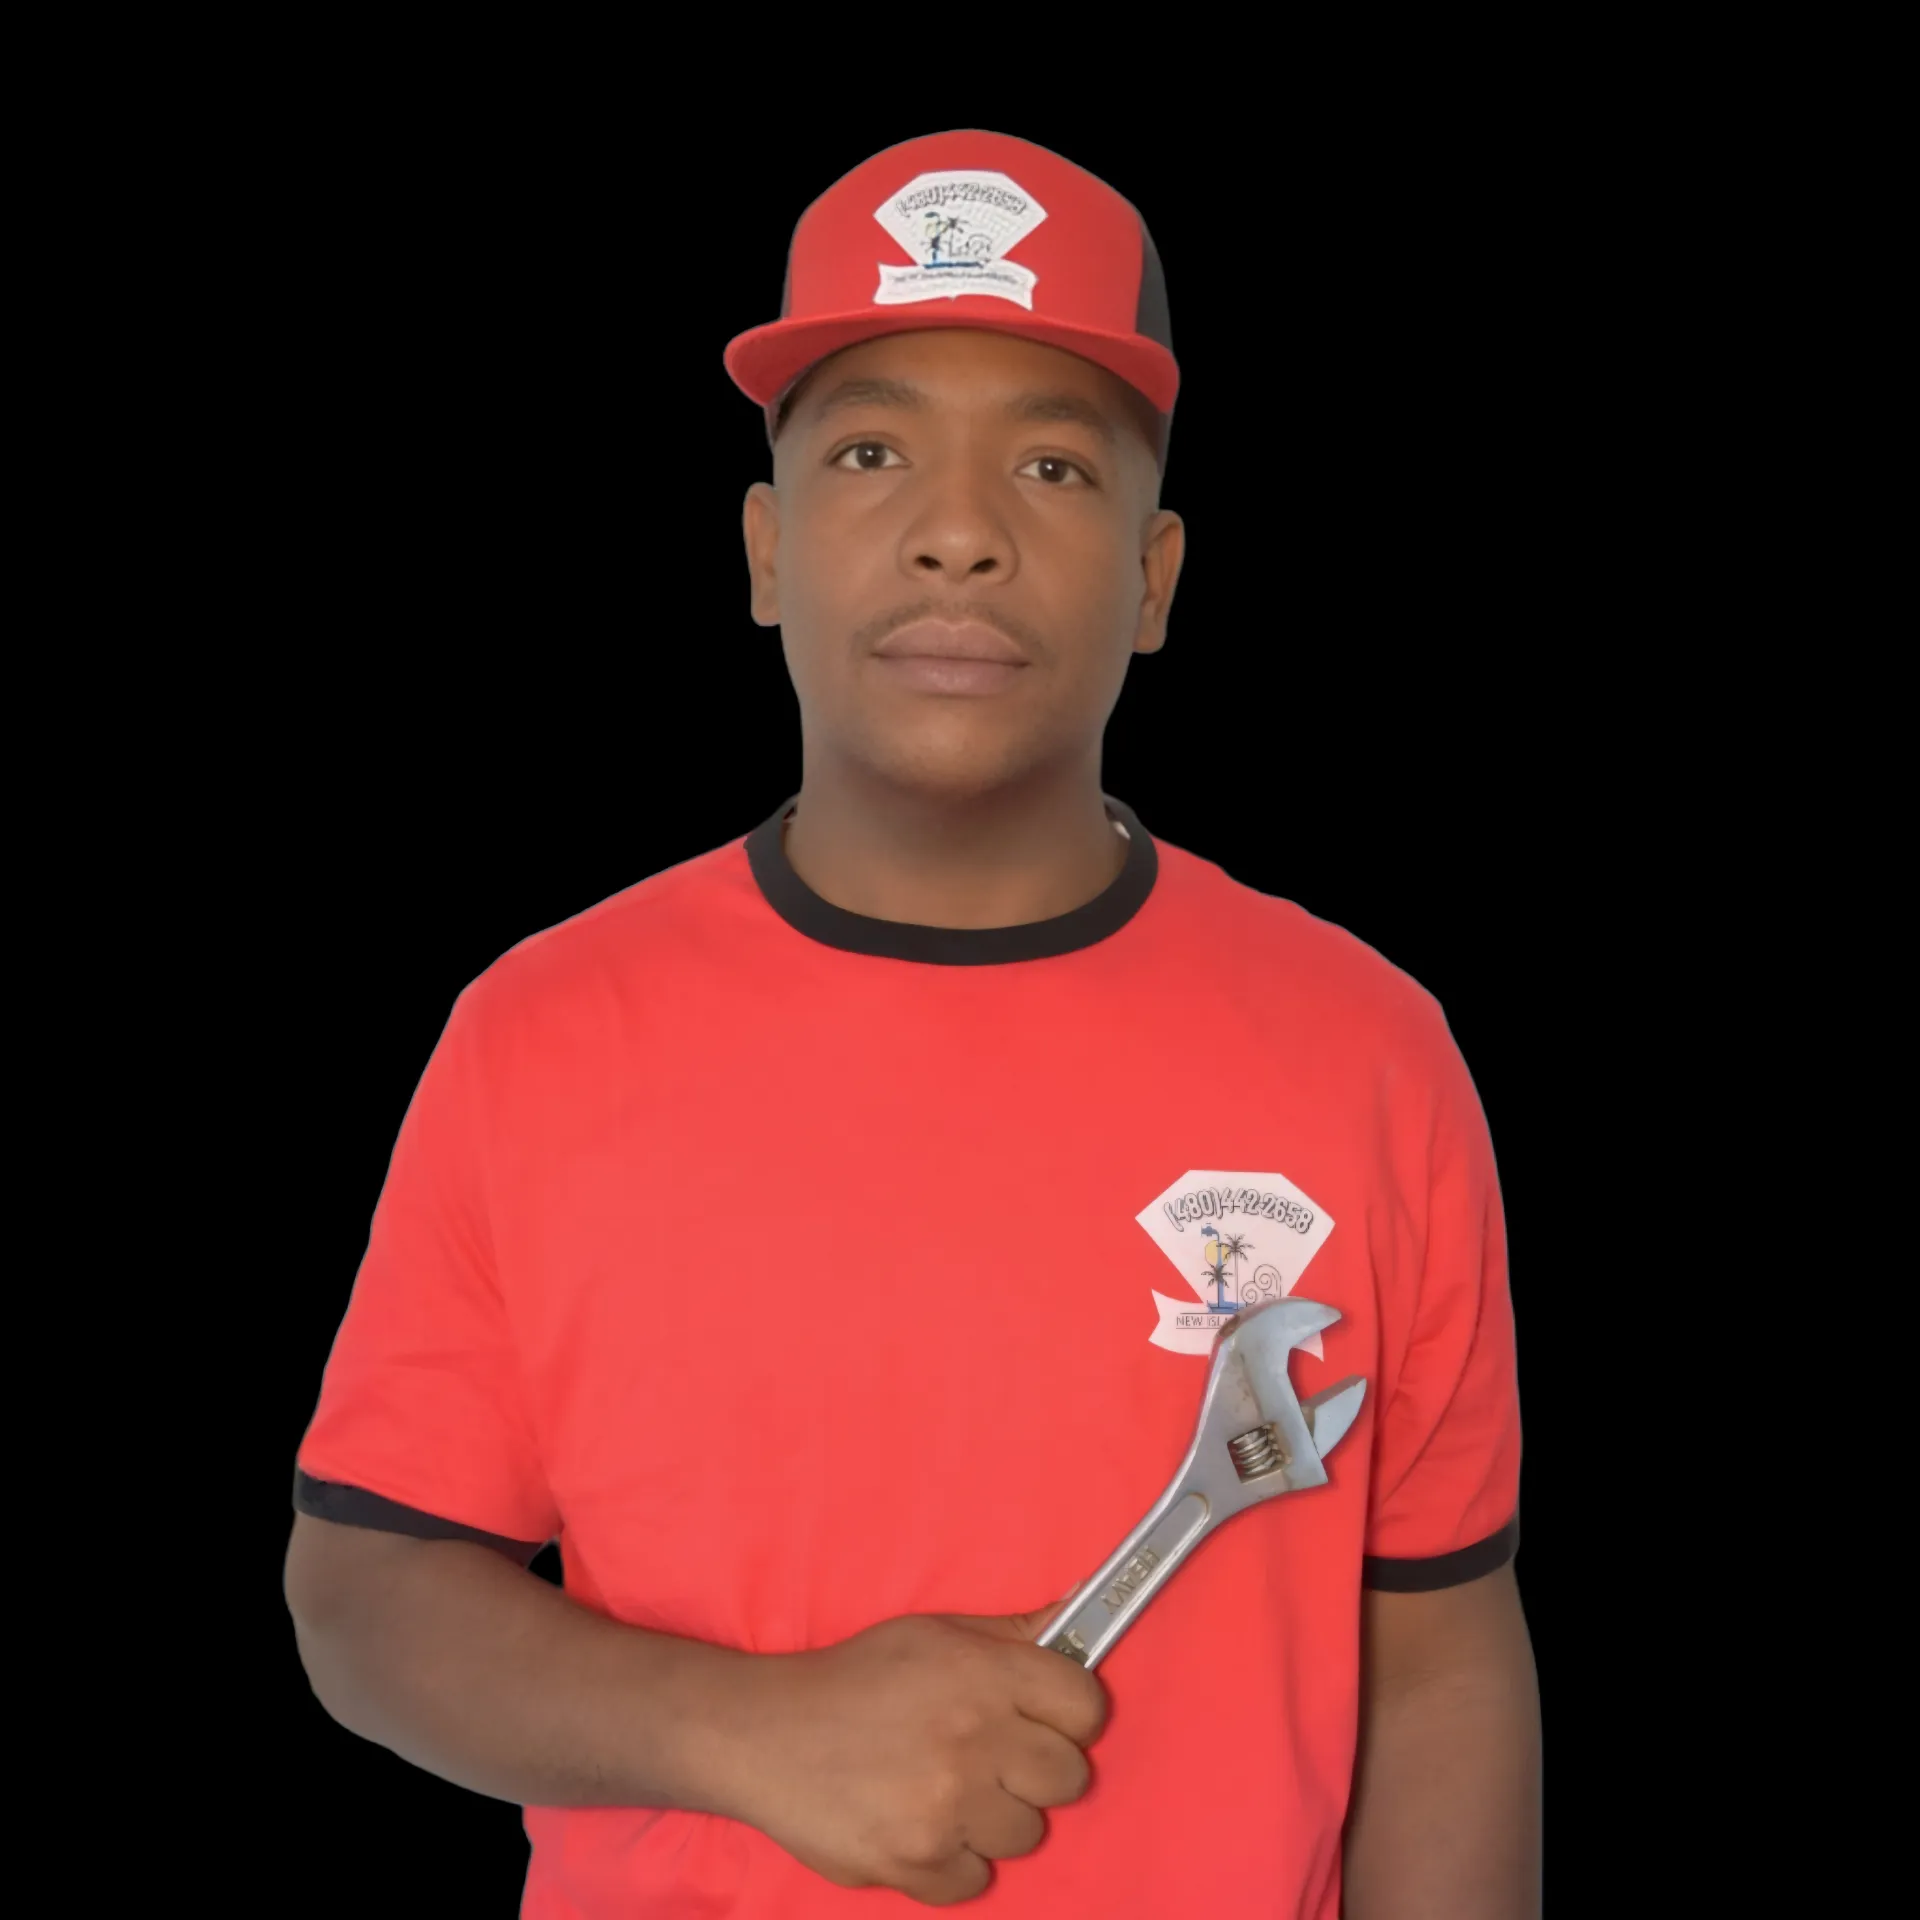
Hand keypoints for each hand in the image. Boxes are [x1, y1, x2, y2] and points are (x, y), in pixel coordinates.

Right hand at [727, 1596, 1107, 1906]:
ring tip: (948, 1789)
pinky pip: (976, 1880)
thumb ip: (1011, 1633)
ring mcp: (946, 1809)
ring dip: (995, 1817)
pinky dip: (954, 1860)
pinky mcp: (915, 1864)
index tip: (1046, 1717)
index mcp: (984, 1674)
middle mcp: (974, 1741)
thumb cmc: (855, 1677)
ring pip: (1027, 1834)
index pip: (1086, 1707)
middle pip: (1069, 1778)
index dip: (1071, 1713)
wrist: (766, 1734)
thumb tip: (1077, 1619)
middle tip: (994, 1757)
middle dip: (1037, 1768)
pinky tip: (922, 1823)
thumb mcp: (934, 1633)